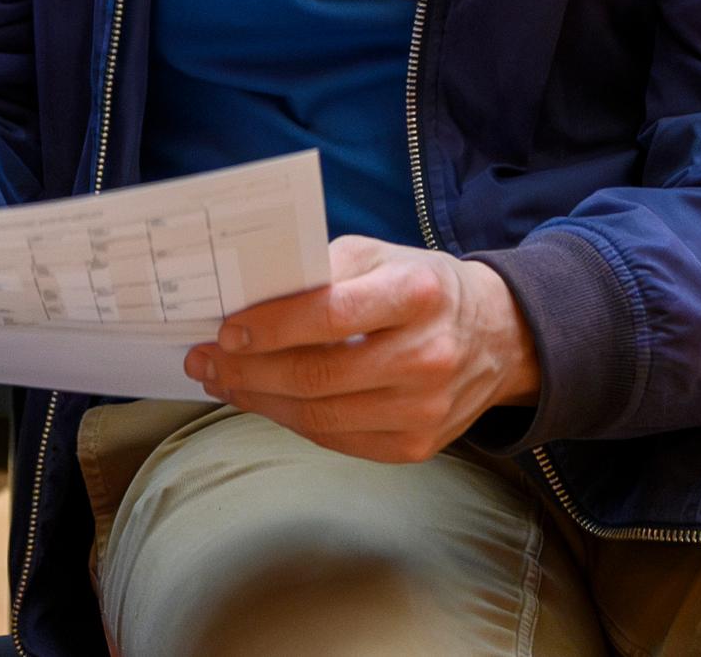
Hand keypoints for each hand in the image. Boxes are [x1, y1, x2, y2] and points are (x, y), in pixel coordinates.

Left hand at [184, 239, 540, 463]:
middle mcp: (426, 355)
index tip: (227, 328)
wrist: (495, 337)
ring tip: (223, 381)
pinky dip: (292, 421)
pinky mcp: (417, 446)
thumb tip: (249, 297)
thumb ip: (322, 270)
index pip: (331, 314)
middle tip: (205, 360)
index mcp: (418, 293)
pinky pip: (337, 439)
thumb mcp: (381, 255)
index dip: (272, 325)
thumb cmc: (421, 287)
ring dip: (260, 399)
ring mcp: (424, 409)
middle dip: (248, 369)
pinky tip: (265, 401)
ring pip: (320, 416)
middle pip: (318, 374)